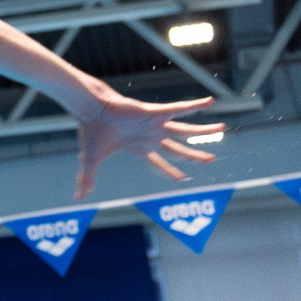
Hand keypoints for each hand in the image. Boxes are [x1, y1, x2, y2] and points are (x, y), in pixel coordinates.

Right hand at [71, 92, 218, 196]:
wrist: (90, 111)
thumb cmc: (91, 132)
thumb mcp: (90, 160)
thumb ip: (87, 178)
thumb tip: (77, 198)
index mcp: (139, 147)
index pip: (159, 163)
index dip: (171, 171)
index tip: (183, 178)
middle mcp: (151, 136)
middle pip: (178, 148)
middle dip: (194, 155)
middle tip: (210, 160)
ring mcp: (155, 124)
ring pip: (186, 130)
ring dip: (204, 131)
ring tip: (223, 128)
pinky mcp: (155, 112)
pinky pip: (179, 108)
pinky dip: (195, 106)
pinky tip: (210, 102)